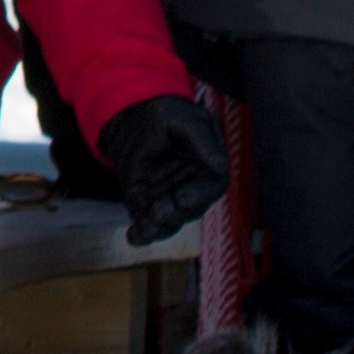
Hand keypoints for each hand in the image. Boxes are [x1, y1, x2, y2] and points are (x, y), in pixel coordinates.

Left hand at [99, 91, 232, 249]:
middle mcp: (192, 190)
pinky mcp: (146, 204)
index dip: (198, 195)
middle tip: (158, 211)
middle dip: (174, 213)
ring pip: (168, 222)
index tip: (183, 197)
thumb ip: (201, 140)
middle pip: (188, 210)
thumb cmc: (168, 115)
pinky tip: (134, 238)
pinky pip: (146, 222)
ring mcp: (169, 200)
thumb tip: (220, 165)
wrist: (133, 115)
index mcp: (208, 171)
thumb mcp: (185, 121)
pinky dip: (141, 233)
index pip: (209, 189)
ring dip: (157, 229)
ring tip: (143, 231)